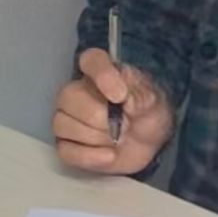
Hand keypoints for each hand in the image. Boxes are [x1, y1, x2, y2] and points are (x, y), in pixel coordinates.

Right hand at [53, 47, 172, 174]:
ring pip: (63, 124)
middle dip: (100, 117)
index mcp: (102, 71)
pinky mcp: (68, 145)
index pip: (91, 60)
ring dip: (96, 138)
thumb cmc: (149, 114)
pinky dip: (89, 157)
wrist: (151, 143)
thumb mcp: (154, 103)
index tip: (120, 96)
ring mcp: (68, 118)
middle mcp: (78, 90)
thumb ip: (141, 97)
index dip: (102, 76)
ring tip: (118, 139)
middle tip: (125, 124)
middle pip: (70, 96)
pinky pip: (64, 151)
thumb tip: (121, 97)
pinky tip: (109, 156)